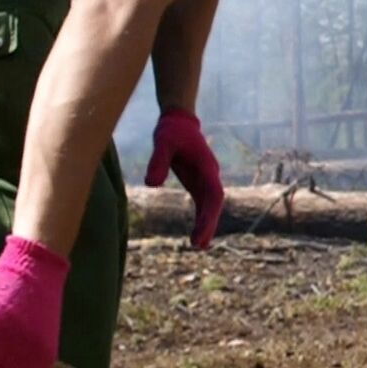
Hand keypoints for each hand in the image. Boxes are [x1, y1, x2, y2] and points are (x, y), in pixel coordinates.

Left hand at [145, 108, 222, 249]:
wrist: (179, 121)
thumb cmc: (171, 130)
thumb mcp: (162, 142)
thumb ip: (158, 161)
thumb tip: (151, 185)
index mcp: (206, 166)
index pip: (213, 193)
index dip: (209, 214)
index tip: (201, 229)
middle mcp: (210, 175)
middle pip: (215, 203)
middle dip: (209, 224)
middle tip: (199, 245)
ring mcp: (205, 179)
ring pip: (210, 206)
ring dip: (207, 224)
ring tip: (198, 245)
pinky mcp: (198, 182)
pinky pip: (203, 204)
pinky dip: (202, 219)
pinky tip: (196, 235)